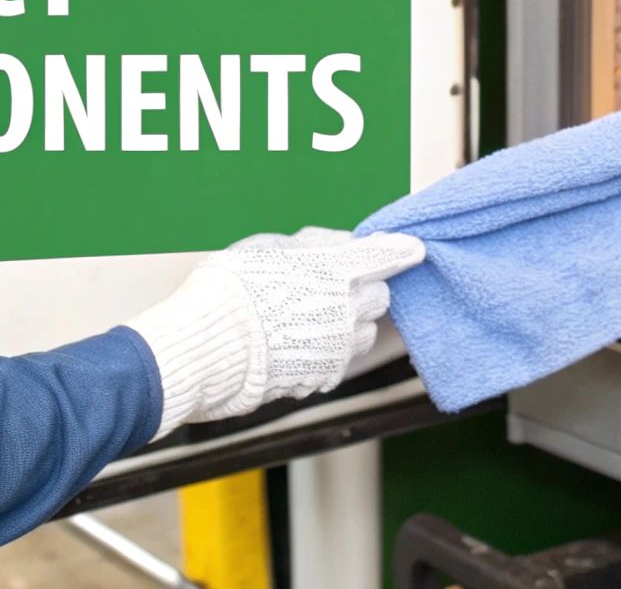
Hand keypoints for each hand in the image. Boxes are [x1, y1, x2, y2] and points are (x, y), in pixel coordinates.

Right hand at [129, 227, 424, 437]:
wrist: (205, 349)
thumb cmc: (226, 290)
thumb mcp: (265, 247)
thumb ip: (310, 245)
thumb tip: (339, 244)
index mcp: (334, 269)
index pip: (384, 257)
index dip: (402, 251)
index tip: (415, 249)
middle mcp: (345, 309)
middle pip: (380, 297)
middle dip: (365, 290)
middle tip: (335, 287)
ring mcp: (337, 347)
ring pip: (364, 333)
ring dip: (350, 324)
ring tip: (312, 319)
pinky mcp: (324, 376)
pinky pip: (340, 360)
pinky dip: (329, 352)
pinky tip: (297, 345)